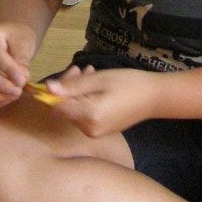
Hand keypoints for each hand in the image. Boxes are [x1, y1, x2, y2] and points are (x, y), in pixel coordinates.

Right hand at [0, 23, 32, 109]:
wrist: (9, 38)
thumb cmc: (16, 38)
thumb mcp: (22, 44)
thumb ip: (21, 62)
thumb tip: (20, 82)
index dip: (8, 69)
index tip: (22, 80)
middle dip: (0, 85)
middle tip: (18, 91)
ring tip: (14, 96)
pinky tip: (6, 100)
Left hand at [42, 64, 163, 137]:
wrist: (155, 98)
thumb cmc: (129, 84)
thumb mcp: (100, 79)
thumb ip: (72, 86)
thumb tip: (47, 88)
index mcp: (89, 116)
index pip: (57, 106)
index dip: (56, 90)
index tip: (68, 73)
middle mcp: (89, 129)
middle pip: (66, 108)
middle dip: (69, 87)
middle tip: (80, 69)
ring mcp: (95, 132)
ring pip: (74, 110)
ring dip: (77, 91)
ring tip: (89, 73)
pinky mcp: (100, 131)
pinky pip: (84, 114)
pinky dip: (85, 100)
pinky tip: (95, 86)